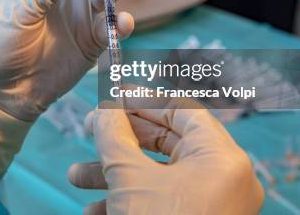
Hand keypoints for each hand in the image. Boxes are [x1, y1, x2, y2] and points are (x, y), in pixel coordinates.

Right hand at [69, 98, 263, 214]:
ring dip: (114, 174)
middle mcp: (224, 179)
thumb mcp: (129, 179)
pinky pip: (162, 203)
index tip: (110, 96)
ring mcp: (213, 206)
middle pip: (166, 142)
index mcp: (222, 158)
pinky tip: (93, 212)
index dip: (142, 99)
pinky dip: (128, 202)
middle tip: (87, 129)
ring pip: (158, 176)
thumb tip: (103, 110)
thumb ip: (114, 136)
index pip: (181, 110)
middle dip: (120, 140)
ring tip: (76, 176)